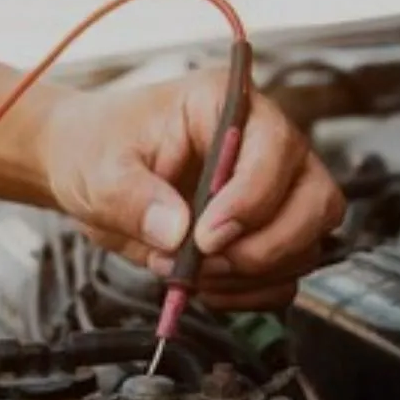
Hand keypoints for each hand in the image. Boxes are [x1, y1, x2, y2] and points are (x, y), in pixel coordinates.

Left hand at [39, 69, 344, 309]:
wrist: (84, 170)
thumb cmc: (96, 148)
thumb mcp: (99, 170)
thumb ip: (134, 198)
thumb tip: (175, 231)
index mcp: (226, 106)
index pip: (276, 148)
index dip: (250, 200)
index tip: (205, 236)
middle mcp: (262, 145)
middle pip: (316, 201)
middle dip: (263, 246)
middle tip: (203, 261)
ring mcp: (269, 192)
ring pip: (307, 244)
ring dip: (251, 274)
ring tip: (189, 271)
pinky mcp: (259, 233)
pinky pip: (284, 276)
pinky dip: (249, 293)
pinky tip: (205, 286)